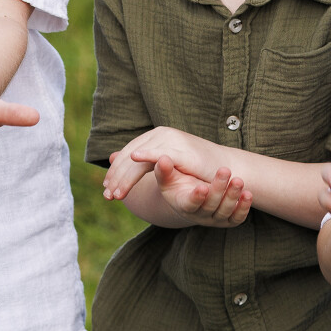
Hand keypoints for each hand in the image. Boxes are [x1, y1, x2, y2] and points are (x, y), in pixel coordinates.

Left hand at [101, 126, 217, 202]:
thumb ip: (139, 161)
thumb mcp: (163, 164)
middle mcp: (159, 134)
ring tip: (117, 195)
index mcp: (154, 137)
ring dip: (125, 178)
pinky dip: (144, 155)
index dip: (115, 172)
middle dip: (117, 178)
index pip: (127, 154)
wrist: (224, 167)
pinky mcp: (180, 148)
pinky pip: (158, 152)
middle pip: (129, 156)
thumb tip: (112, 157)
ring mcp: (170, 139)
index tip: (106, 189)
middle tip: (108, 196)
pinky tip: (133, 160)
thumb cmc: (195, 168)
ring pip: (139, 159)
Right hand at [155, 156, 251, 225]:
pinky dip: (243, 207)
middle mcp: (199, 215)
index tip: (203, 187)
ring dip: (233, 196)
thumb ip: (164, 170)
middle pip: (210, 205)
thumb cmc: (178, 185)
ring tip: (238, 180)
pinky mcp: (228, 220)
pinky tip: (248, 194)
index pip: (190, 204)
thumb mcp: (168, 178)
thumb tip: (162, 158)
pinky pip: (237, 218)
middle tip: (225, 170)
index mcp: (183, 205)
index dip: (196, 197)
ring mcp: (214, 219)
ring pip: (224, 211)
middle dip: (218, 189)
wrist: (191, 197)